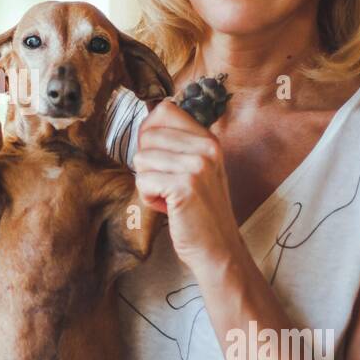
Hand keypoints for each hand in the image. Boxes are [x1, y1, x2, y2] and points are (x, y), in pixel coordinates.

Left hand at [133, 100, 243, 270]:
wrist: (218, 248)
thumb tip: (145, 124)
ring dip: (147, 183)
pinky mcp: (184, 186)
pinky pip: (143, 181)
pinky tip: (169, 208)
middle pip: (148, 135)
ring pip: (141, 158)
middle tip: (167, 184)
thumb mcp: (197, 169)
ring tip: (170, 197)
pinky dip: (149, 198)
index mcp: (208, 139)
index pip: (165, 110)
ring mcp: (197, 166)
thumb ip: (177, 145)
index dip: (150, 132)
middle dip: (147, 163)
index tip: (158, 157)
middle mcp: (206, 148)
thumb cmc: (200, 211)